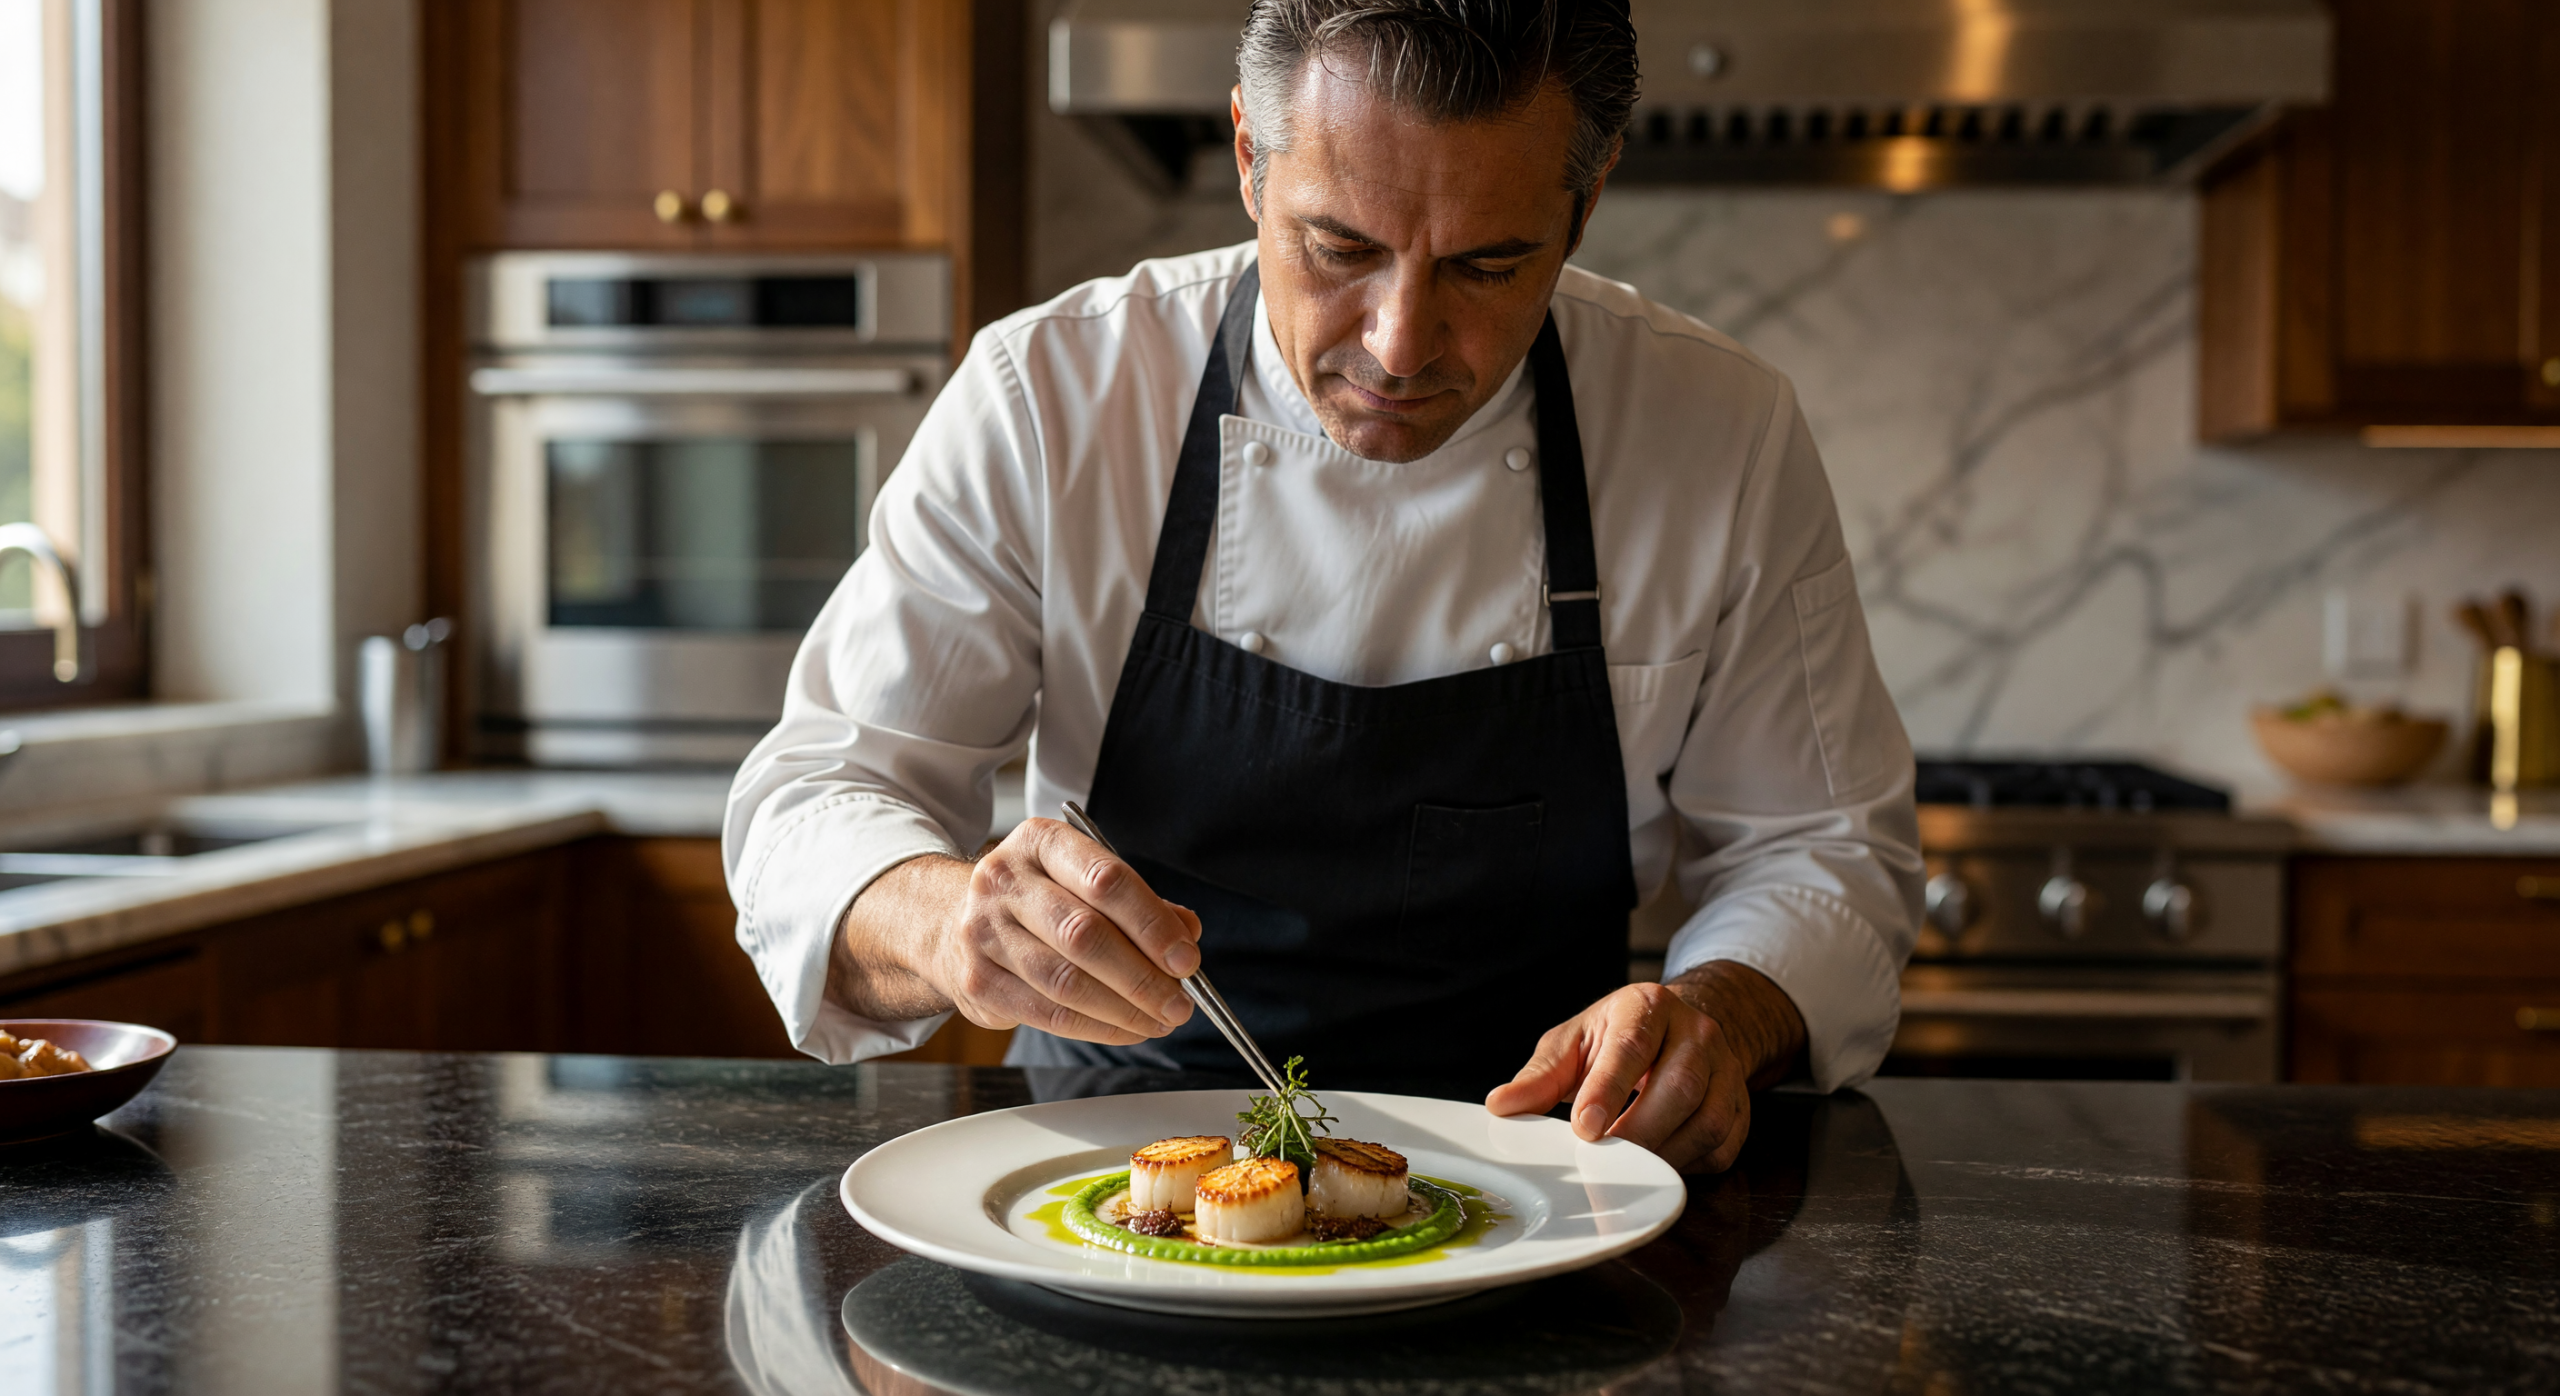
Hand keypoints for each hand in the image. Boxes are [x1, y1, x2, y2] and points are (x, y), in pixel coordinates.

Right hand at [832, 818, 1200, 1043]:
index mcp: (1040, 842)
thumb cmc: (1036, 900)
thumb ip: (1137, 903)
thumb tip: (1185, 935)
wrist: (948, 920)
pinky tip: (1125, 1029)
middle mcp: (1005, 881)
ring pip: (1066, 981)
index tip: (1186, 958)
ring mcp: (984, 931)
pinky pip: (1048, 1013)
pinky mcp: (977, 981)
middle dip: (1143, 976)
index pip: (1106, 879)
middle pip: (1085, 934)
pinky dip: (1096, 1027)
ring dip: (1124, 1009)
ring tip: (1159, 1021)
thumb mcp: (1082, 879)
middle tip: (1180, 1002)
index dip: (1152, 924)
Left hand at [1484, 963, 1804, 1171]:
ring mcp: (1726, 1069)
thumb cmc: (1617, 1038)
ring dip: (1663, 1153)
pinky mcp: (1739, 1107)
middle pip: (1680, 1086)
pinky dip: (1687, 1164)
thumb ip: (1541, 1076)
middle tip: (1602, 1158)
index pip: (1632, 1048)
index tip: (1584, 1127)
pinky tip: (1657, 1164)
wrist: (1679, 1031)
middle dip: (1639, 1130)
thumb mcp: (1574, 1043)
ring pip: (1707, 1120)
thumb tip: (1502, 1105)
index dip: (1608, 1090)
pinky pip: (1721, 1146)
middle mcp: (1697, 1032)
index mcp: (1649, 1007)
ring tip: (1625, 1167)